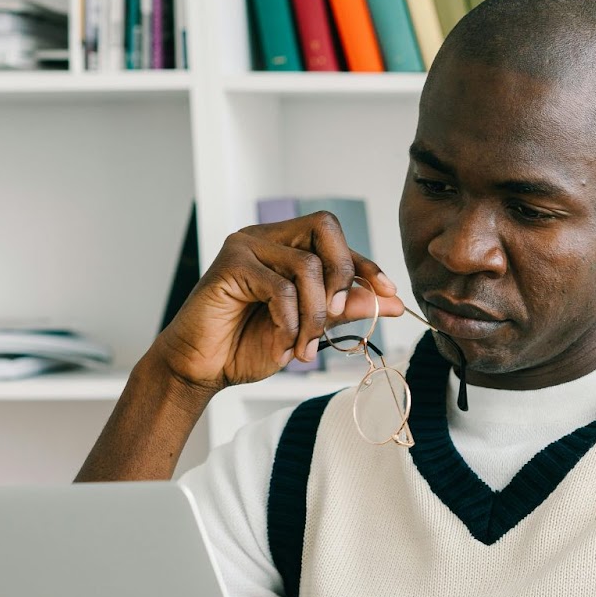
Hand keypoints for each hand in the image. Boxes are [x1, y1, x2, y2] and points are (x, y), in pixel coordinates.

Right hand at [152, 211, 404, 390]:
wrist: (202, 368)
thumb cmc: (247, 346)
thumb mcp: (309, 329)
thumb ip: (344, 310)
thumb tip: (392, 302)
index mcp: (287, 246)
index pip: (337, 242)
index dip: (366, 265)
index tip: (389, 294)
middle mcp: (268, 237)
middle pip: (325, 228)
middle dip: (343, 274)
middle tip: (337, 315)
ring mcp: (247, 245)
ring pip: (308, 266)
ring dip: (314, 315)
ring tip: (303, 348)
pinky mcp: (231, 263)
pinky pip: (280, 288)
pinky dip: (289, 321)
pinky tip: (282, 343)